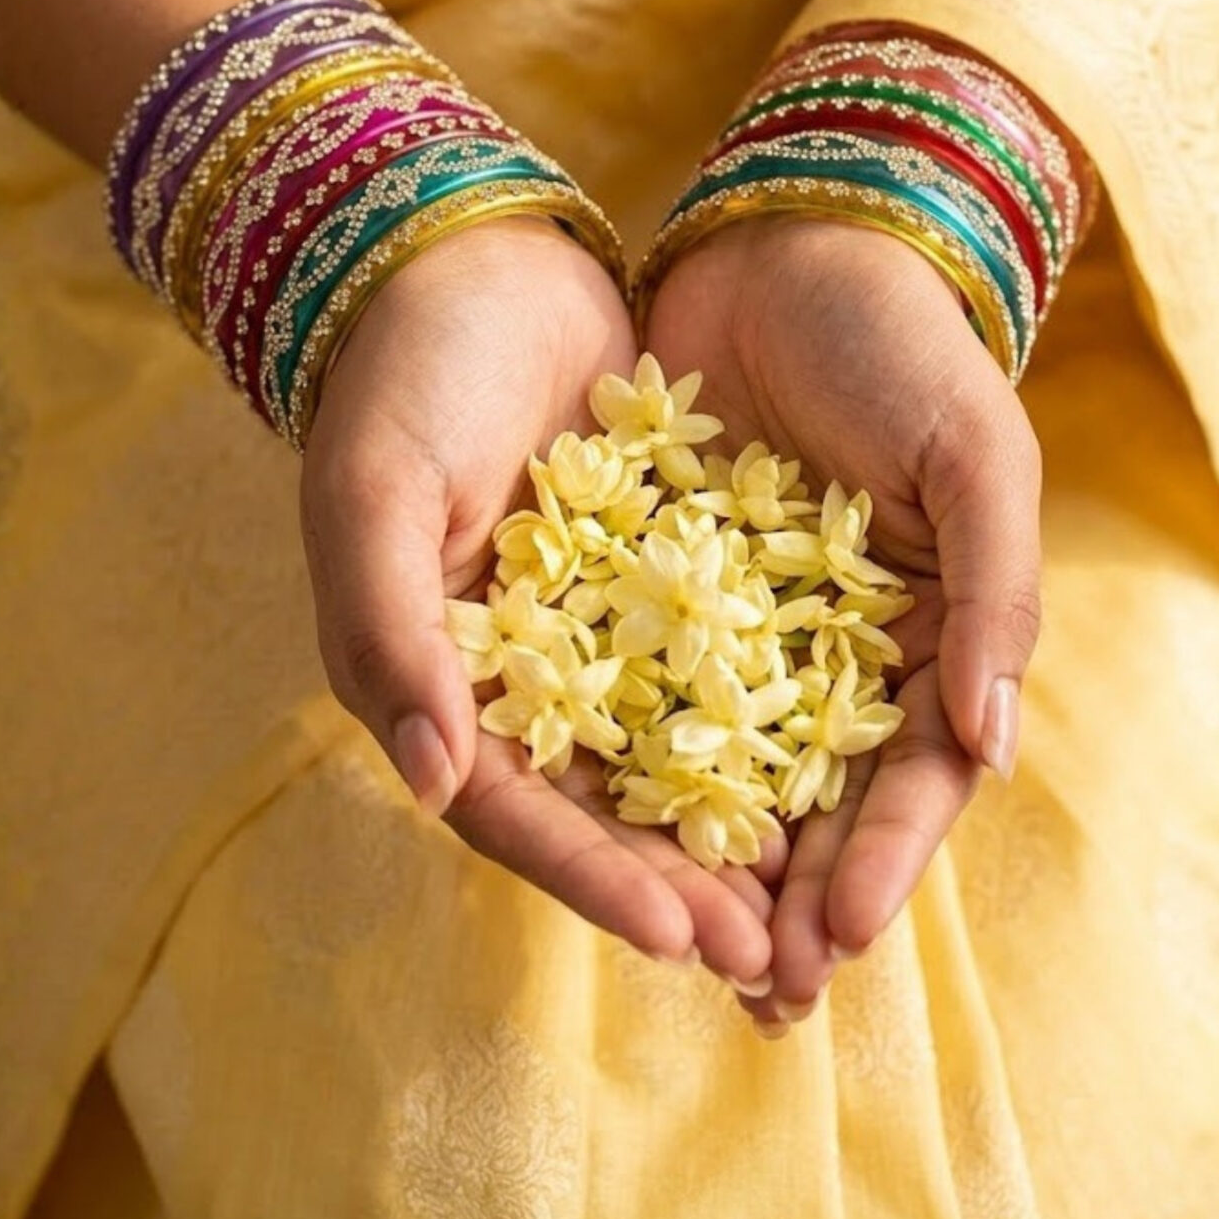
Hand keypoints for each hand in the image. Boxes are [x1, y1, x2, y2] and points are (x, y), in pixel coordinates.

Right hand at [302, 216, 775, 987]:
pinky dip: (770, 731)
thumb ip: (396, 640)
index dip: (598, 881)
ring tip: (818, 904)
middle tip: (776, 961)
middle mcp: (518, 682)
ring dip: (739, 836)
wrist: (468, 256)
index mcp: (438, 684)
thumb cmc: (400, 380)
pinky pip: (721, 673)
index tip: (682, 936)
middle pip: (607, 816)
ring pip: (673, 763)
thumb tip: (436, 783)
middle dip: (688, 891)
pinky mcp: (660, 579)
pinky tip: (843, 773)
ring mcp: (594, 634)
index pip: (520, 813)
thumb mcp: (375, 500)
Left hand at [643, 213, 1043, 1030]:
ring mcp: (744, 630)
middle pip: (816, 805)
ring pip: (724, 774)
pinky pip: (636, 694)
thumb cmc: (907, 343)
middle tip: (758, 996)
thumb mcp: (975, 453)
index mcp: (927, 636)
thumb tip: (994, 747)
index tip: (842, 936)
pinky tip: (594, 830)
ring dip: (707, 867)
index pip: (912, 778)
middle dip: (790, 901)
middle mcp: (835, 654)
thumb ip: (994, 591)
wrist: (791, 237)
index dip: (883, 859)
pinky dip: (623, 766)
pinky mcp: (654, 591)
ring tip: (679, 950)